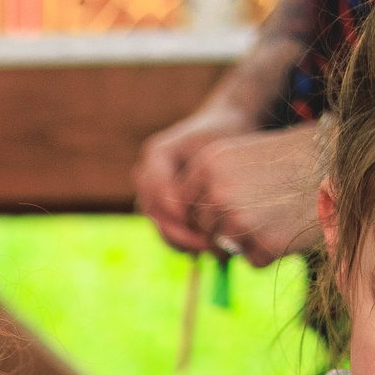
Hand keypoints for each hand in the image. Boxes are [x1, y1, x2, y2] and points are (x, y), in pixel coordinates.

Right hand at [133, 101, 262, 253]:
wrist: (226, 125)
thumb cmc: (227, 133)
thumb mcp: (221, 151)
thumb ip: (207, 181)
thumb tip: (202, 220)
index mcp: (157, 153)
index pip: (158, 190)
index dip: (178, 213)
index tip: (205, 226)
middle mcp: (147, 172)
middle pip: (153, 211)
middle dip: (179, 232)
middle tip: (207, 245)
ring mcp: (151, 189)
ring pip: (156, 223)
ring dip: (180, 240)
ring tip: (209, 250)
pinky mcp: (161, 204)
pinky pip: (165, 227)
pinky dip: (182, 240)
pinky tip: (207, 248)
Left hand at [177, 123, 324, 268]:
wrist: (339, 163)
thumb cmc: (291, 158)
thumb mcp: (240, 157)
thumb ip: (209, 184)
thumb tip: (187, 221)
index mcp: (207, 165)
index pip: (186, 205)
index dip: (207, 210)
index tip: (229, 206)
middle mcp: (217, 193)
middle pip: (204, 228)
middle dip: (226, 227)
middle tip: (260, 210)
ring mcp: (239, 221)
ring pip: (226, 246)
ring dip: (247, 238)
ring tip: (277, 214)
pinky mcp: (263, 245)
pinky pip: (252, 260)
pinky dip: (269, 250)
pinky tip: (290, 226)